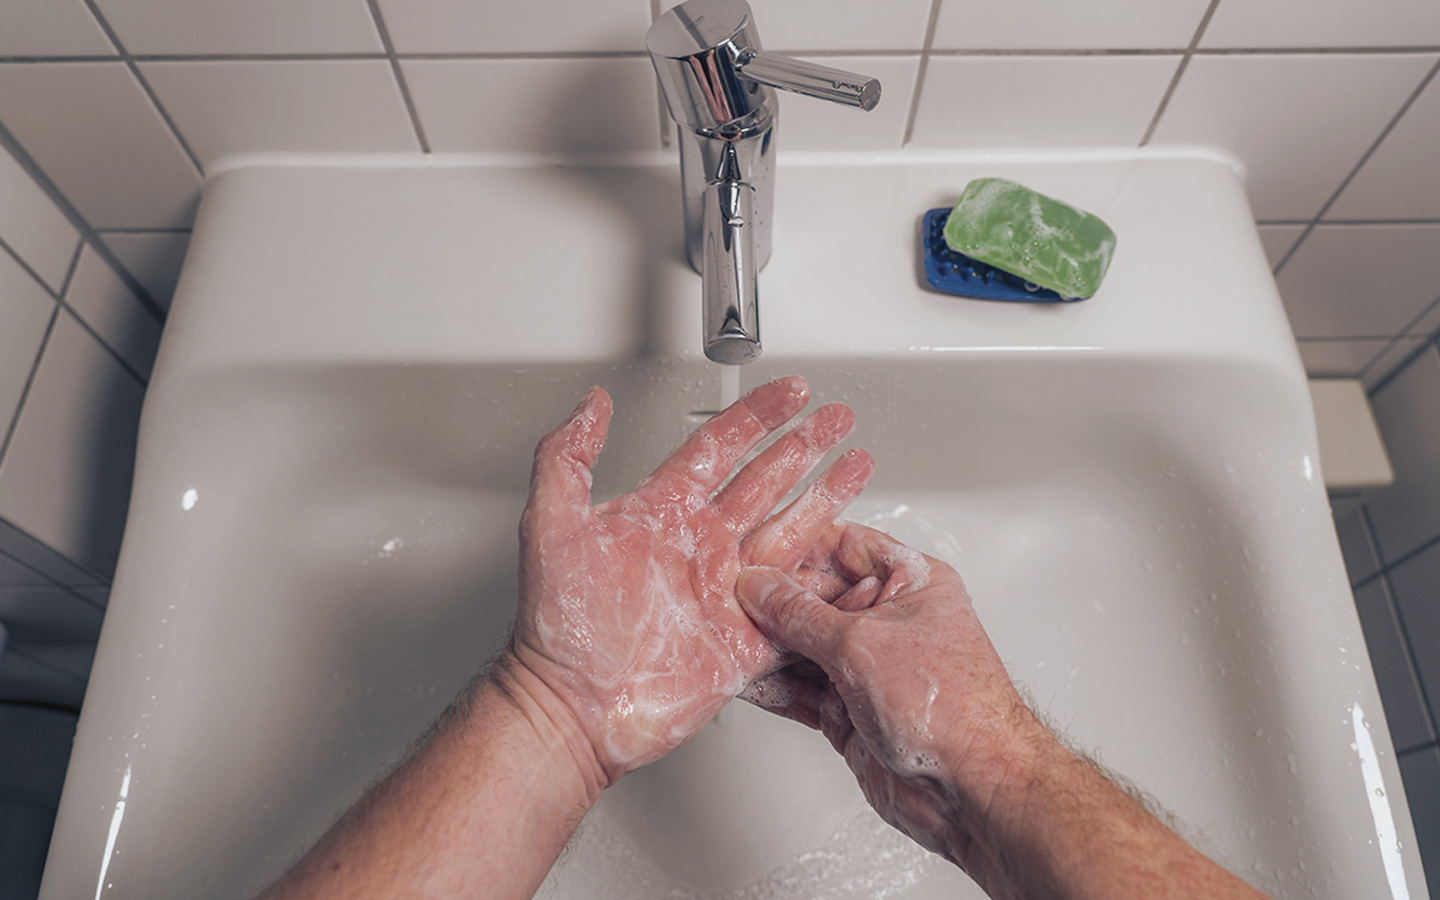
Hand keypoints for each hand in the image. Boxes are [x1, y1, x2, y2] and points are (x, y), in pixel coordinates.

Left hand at [507, 377, 874, 783]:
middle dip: (805, 444)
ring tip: (859, 463)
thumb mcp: (550, 525)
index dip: (757, 415)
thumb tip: (589, 404)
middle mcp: (700, 545)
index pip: (719, 447)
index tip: (791, 392)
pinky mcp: (748, 637)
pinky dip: (828, 578)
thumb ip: (566, 457)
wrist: (575, 707)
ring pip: (790, 529)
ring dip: (827, 495)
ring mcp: (727, 590)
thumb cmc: (557, 628)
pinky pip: (798, 600)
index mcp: (662, 514)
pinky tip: (853, 553)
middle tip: (838, 417)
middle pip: (766, 479)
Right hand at [734, 522, 1048, 866]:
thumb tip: (761, 587)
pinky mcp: (848, 711)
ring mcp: (867, 669)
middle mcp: (889, 621)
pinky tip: (739, 678)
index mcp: (910, 583)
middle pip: (813, 598)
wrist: (973, 790)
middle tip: (722, 598)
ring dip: (763, 646)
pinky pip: (799, 689)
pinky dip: (770, 686)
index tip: (748, 549)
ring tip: (720, 636)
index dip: (794, 546)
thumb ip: (801, 615)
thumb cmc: (953, 708)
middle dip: (769, 602)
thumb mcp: (862, 643)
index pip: (842, 546)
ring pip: (800, 647)